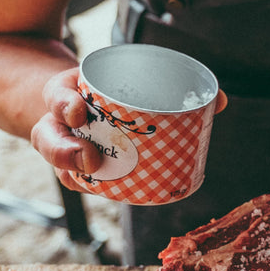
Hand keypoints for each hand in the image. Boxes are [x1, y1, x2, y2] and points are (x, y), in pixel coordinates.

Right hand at [29, 67, 227, 192]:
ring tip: (95, 179)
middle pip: (49, 136)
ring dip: (72, 173)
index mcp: (70, 92)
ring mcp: (65, 143)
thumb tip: (221, 100)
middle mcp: (61, 120)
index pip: (56, 95)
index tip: (78, 111)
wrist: (86, 101)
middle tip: (90, 160)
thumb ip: (177, 89)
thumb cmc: (117, 92)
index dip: (64, 104)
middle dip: (64, 150)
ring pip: (57, 162)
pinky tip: (101, 192)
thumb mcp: (134, 79)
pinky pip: (72, 180)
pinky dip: (85, 186)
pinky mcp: (75, 165)